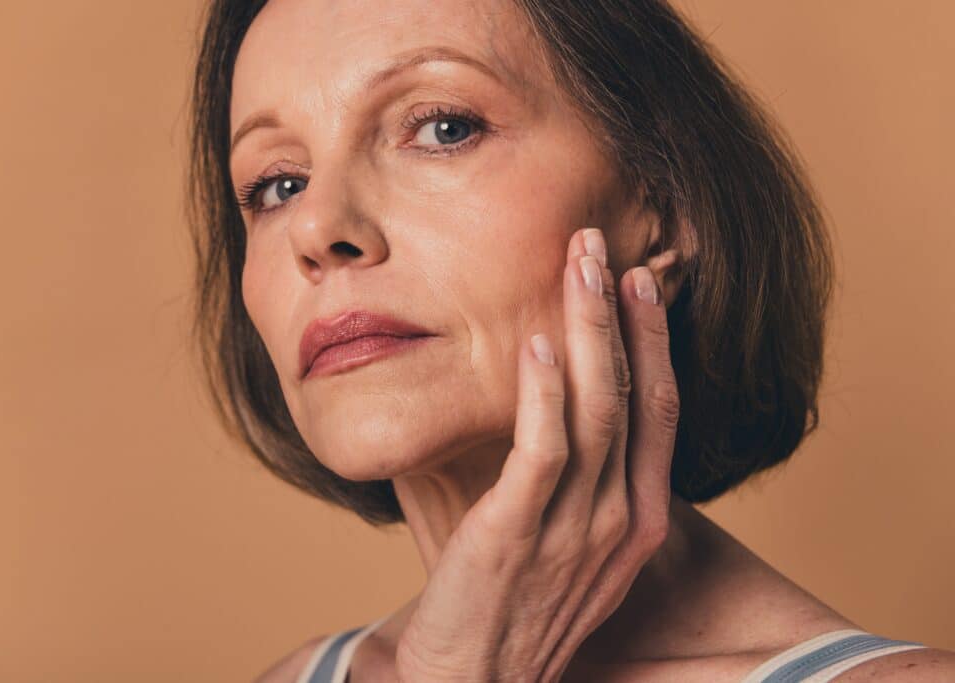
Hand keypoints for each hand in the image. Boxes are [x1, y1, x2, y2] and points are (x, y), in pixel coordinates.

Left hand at [393, 227, 679, 681]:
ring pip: (596, 412)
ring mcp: (575, 530)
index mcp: (638, 520)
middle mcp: (619, 521)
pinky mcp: (518, 535)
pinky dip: (545, 397)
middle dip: (621, 315)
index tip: (641, 286)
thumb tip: (536, 401)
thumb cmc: (513, 607)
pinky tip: (540, 347)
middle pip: (634, 397)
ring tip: (578, 267)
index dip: (654, 344)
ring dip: (588, 332)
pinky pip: (543, 454)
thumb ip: (562, 478)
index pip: (659, 413)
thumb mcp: (560, 542)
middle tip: (602, 247)